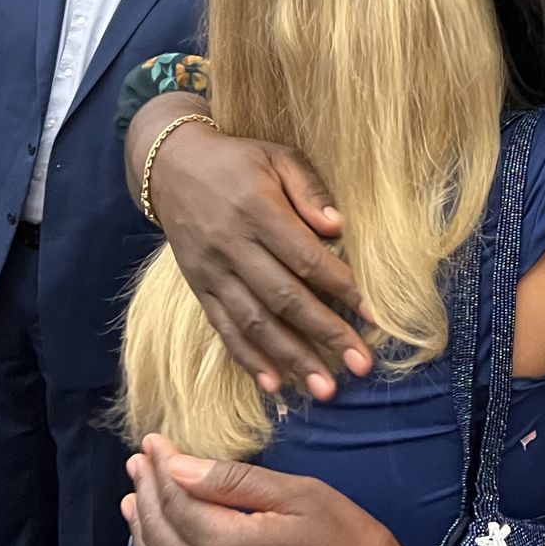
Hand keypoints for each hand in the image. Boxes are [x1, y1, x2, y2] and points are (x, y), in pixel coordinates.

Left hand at [123, 434, 407, 545]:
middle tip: (141, 458)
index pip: (178, 498)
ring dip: (143, 520)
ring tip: (136, 492)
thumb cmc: (339, 535)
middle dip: (148, 489)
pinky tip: (152, 533)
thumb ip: (234, 482)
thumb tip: (179, 465)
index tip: (155, 439)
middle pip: (161, 527)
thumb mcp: (296, 495)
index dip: (163, 466)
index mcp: (226, 543)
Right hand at [143, 119, 372, 398]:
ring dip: (292, 358)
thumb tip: (339, 226)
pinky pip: (223, 329)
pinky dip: (248, 358)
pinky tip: (273, 383)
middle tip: (361, 366)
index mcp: (257, 211)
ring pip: (254, 322)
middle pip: (284, 298)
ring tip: (325, 388)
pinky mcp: (198, 288)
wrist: (170, 168)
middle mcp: (232, 247)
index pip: (305, 258)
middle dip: (326, 335)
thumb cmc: (238, 161)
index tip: (373, 315)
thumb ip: (310, 189)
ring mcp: (212, 272)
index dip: (341, 288)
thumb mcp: (278, 157)